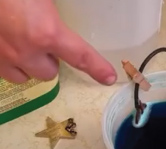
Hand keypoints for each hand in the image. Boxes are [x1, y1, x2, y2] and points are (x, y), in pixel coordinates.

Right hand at [0, 0, 115, 84]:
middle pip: (49, 74)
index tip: (108, 77)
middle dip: (50, 61)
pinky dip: (8, 61)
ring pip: (24, 76)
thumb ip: (52, 7)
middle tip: (44, 42)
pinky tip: (5, 42)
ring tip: (23, 44)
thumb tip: (59, 16)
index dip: (97, 68)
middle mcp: (25, 51)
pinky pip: (3, 71)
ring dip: (29, 64)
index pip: (80, 56)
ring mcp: (1, 57)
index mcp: (45, 32)